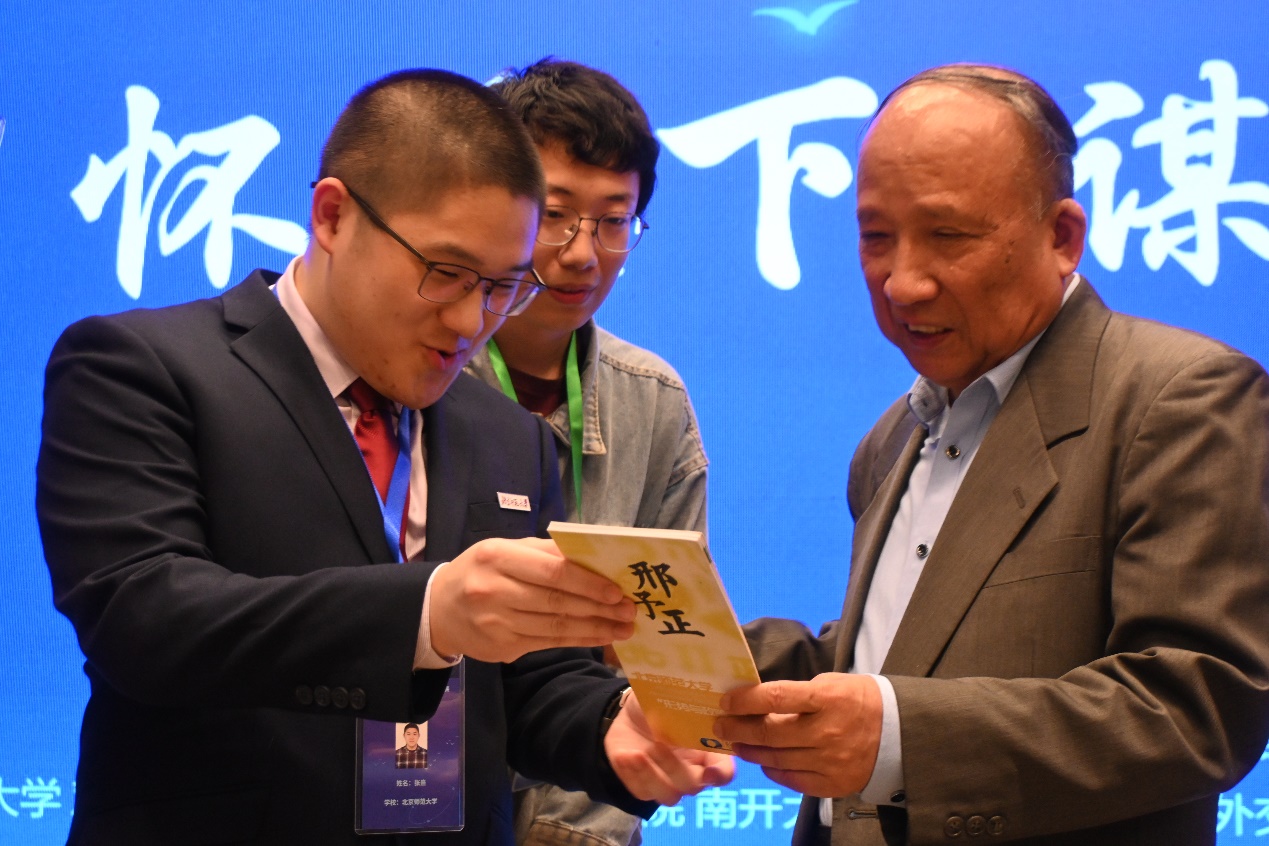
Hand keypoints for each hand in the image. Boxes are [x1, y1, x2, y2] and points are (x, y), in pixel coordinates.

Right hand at [429, 537, 634, 662]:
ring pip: (556, 627)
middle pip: (556, 601)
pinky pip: (548, 643)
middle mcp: (494, 590)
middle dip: (599, 607)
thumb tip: (593, 556)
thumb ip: (545, 552)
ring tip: (623, 627)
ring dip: (595, 628)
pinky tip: (600, 637)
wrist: (439, 610)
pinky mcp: (502, 648)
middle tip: (630, 610)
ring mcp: (497, 623)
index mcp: (497, 557)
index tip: (617, 589)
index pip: (551, 571)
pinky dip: (578, 640)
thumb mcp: (505, 550)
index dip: (587, 582)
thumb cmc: (482, 571)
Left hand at [605, 692, 733, 805]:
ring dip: (652, 775)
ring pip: (669, 796)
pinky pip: (642, 792)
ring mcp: (667, 783)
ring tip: (638, 753)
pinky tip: (625, 755)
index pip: (724, 771)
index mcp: (707, 751)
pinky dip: (632, 775)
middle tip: (657, 745)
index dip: (720, 774)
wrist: (630, 714)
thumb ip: (687, 701)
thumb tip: (693, 687)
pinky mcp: (643, 787)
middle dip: (674, 768)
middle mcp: (691, 772)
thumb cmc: (660, 704)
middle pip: (693, 786)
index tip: (710, 771)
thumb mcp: (672, 698)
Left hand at [715, 673, 882, 796]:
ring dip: (751, 751)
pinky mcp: (833, 784)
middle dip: (739, 729)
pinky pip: (793, 779)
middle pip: (771, 733)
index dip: (746, 701)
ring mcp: (830, 761)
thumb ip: (796, 693)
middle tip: (721, 726)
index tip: (726, 701)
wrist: (897, 731)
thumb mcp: (830, 684)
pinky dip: (773, 770)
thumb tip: (756, 700)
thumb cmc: (857, 699)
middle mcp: (827, 731)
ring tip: (736, 744)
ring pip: (777, 758)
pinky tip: (763, 761)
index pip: (776, 698)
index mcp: (827, 698)